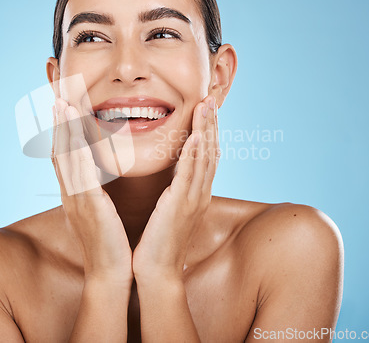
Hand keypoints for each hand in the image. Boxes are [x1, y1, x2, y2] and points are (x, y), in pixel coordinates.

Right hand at [51, 97, 132, 285]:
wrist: (111, 271)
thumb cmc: (108, 240)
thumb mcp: (99, 209)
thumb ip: (94, 189)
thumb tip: (95, 173)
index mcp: (75, 192)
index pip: (64, 155)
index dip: (61, 130)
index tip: (62, 105)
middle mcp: (70, 192)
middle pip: (59, 150)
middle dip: (58, 123)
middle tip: (57, 95)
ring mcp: (76, 198)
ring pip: (65, 158)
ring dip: (63, 130)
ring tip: (62, 104)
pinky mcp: (88, 206)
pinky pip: (79, 174)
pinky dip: (75, 153)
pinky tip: (75, 136)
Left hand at [132, 95, 220, 281]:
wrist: (157, 270)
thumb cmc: (160, 240)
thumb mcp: (170, 209)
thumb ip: (175, 189)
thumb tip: (173, 176)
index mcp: (195, 192)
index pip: (206, 155)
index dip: (208, 130)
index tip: (206, 108)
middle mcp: (199, 193)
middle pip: (210, 151)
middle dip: (211, 123)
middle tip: (211, 97)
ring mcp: (193, 199)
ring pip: (204, 158)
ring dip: (206, 130)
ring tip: (206, 106)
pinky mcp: (181, 206)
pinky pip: (189, 177)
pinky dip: (194, 155)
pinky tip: (195, 137)